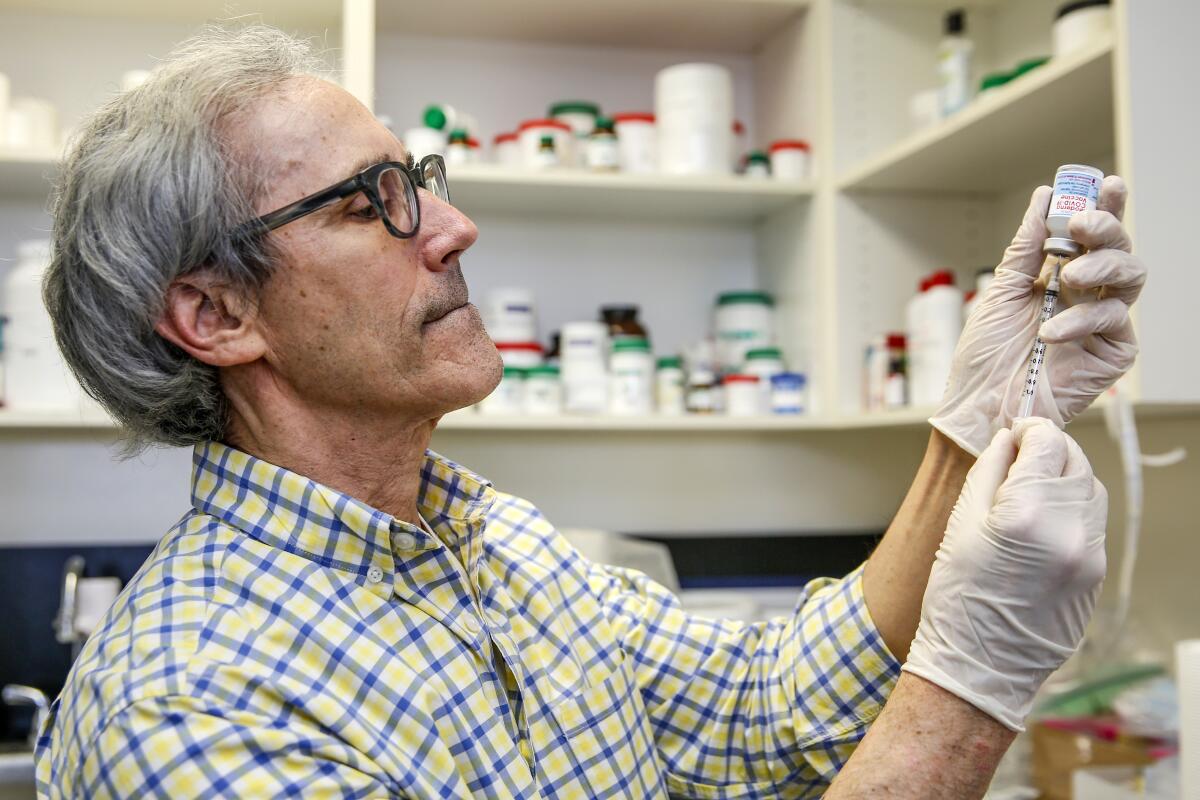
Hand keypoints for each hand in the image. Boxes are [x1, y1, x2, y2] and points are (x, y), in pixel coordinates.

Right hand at [902, 418, 1106, 731]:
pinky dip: (1071, 510)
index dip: (1030, 429)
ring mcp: (1090, 556)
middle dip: (1051, 450)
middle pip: (1076, 462)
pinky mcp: (1097, 575)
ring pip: (1091, 491)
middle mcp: (1070, 531)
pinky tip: (1041, 522)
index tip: (1015, 431)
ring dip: (1065, 478)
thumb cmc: (958, 598)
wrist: (980, 667)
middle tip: (1021, 453)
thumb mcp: (960, 524)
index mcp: (1029, 513)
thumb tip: (1008, 441)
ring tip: (1030, 489)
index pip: (1048, 442)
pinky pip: (1092, 525)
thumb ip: (988, 472)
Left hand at [930, 176, 1145, 455]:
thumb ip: (1025, 247)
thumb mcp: (1000, 291)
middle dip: (1106, 227)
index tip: (1104, 183)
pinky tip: (1052, 331)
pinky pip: (1114, 319)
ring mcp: (1103, 323)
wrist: (981, 404)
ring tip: (1070, 277)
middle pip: (1118, 248)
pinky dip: (1083, 319)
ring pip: (1131, 275)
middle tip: (1082, 225)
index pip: (1091, 235)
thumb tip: (1044, 198)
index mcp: (1059, 277)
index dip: (1104, 207)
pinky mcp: (1113, 352)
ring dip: (1102, 266)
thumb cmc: (984, 357)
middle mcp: (1086, 295)